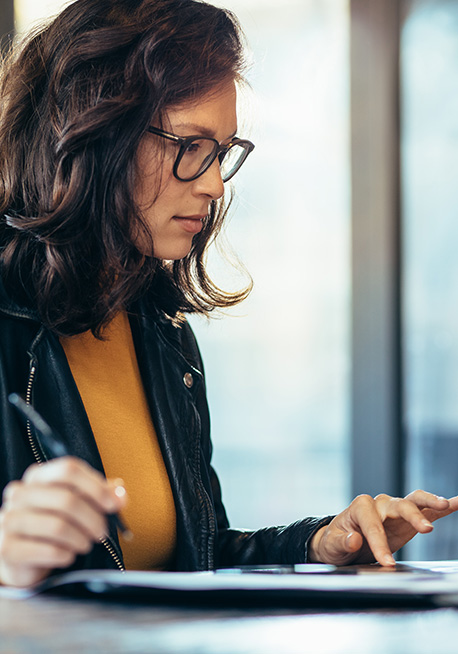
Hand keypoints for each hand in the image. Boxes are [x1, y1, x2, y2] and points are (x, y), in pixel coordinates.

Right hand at [0, 457, 126, 587]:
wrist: (23, 557)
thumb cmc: (54, 523)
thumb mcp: (78, 502)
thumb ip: (101, 494)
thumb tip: (121, 495)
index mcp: (37, 475)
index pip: (69, 468)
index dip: (96, 486)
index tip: (113, 505)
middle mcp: (19, 493)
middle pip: (67, 499)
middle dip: (93, 519)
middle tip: (102, 533)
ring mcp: (9, 519)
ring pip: (58, 526)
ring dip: (81, 538)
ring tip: (85, 544)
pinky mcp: (7, 547)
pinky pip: (47, 550)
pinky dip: (66, 554)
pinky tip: (67, 555)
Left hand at [308, 490, 457, 566]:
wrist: (341, 542)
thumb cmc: (336, 541)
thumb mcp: (332, 545)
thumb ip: (342, 542)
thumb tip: (354, 539)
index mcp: (360, 507)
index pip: (373, 525)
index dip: (380, 544)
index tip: (386, 562)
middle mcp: (379, 504)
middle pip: (399, 505)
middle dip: (412, 517)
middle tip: (426, 530)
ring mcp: (394, 510)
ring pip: (415, 501)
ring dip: (430, 503)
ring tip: (446, 505)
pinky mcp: (407, 519)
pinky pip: (426, 510)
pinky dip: (441, 507)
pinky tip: (456, 503)